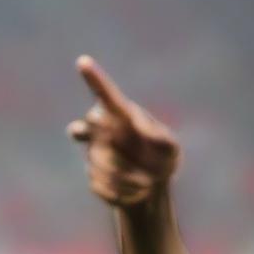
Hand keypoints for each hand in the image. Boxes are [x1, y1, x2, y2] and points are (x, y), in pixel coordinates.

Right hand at [68, 56, 180, 205]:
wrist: (153, 187)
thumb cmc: (162, 159)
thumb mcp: (169, 147)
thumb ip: (157, 134)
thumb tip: (136, 125)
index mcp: (119, 115)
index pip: (104, 94)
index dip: (94, 79)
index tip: (84, 62)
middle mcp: (100, 130)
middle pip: (89, 127)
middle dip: (111, 141)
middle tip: (136, 154)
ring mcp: (93, 153)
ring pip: (98, 161)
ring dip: (127, 174)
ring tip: (148, 181)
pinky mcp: (93, 177)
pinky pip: (101, 184)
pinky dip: (123, 191)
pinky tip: (138, 191)